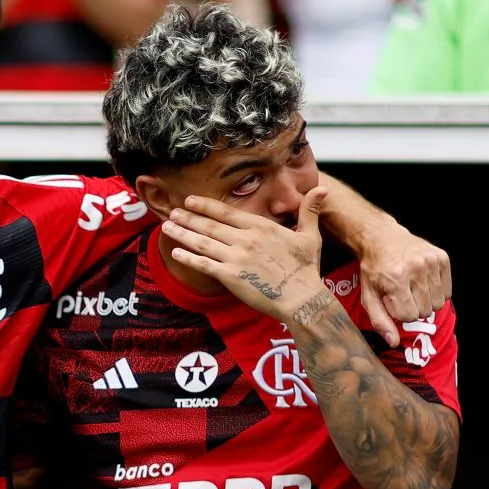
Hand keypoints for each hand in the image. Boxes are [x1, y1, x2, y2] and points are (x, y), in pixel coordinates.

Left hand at [161, 188, 328, 321]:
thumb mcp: (310, 236)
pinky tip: (175, 251)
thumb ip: (309, 211)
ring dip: (182, 234)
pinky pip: (204, 265)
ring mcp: (236, 258)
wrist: (302, 299)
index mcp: (261, 227)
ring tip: (166, 227)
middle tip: (171, 212)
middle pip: (210, 225)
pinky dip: (188, 257)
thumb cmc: (306, 270)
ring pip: (202, 242)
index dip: (206, 206)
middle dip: (188, 218)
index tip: (190, 201)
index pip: (227, 212)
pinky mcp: (231, 277)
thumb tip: (322, 189)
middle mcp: (245, 239)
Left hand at [358, 223, 450, 346]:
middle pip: (425, 311)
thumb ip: (379, 320)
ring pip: (438, 303)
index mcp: (396, 278)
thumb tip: (393, 342)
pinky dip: (436, 291)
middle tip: (402, 294)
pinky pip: (447, 291)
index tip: (391, 300)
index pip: (408, 316)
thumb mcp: (368, 295)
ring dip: (425, 301)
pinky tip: (423, 281)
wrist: (382, 238)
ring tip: (412, 288)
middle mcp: (416, 268)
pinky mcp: (442, 257)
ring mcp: (432, 261)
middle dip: (413, 307)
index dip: (398, 312)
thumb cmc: (374, 269)